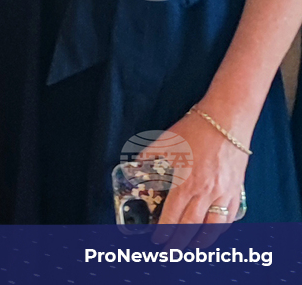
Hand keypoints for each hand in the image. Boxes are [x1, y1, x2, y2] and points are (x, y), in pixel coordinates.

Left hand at [147, 108, 249, 249]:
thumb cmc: (193, 130)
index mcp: (184, 181)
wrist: (225, 120)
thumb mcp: (164, 142)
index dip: (164, 231)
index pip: (172, 215)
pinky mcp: (236, 189)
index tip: (157, 240)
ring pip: (213, 225)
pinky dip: (221, 228)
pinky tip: (213, 232)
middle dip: (179, 241)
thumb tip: (137, 167)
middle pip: (190, 225)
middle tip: (171, 251)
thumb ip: (148, 158)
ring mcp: (222, 191)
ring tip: (192, 248)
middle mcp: (204, 190)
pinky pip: (229, 215)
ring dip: (201, 240)